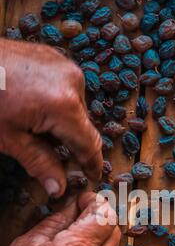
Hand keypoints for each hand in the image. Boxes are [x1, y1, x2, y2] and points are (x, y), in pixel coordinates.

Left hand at [0, 38, 102, 196]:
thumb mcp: (9, 138)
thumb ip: (39, 163)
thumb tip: (58, 188)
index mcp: (64, 105)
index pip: (89, 143)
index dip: (92, 164)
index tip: (92, 177)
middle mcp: (72, 82)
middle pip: (82, 125)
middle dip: (70, 143)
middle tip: (52, 157)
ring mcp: (64, 67)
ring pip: (74, 108)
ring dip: (61, 123)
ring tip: (32, 126)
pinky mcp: (55, 58)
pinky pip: (66, 89)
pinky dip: (55, 104)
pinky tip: (32, 108)